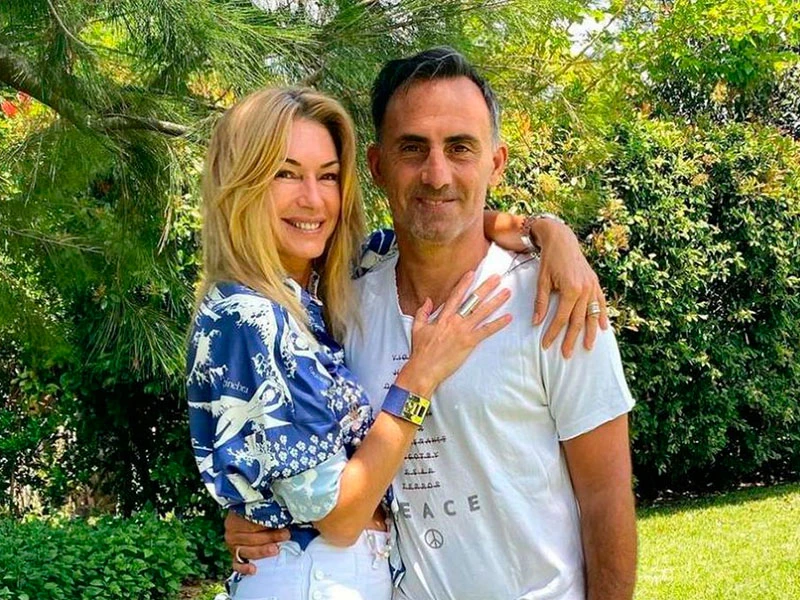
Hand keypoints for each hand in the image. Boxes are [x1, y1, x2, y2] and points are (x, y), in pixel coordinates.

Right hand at [224, 511, 290, 575]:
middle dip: (270, 537)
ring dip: (262, 551)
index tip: (281, 524)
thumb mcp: (259, 513)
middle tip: (285, 535)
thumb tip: (282, 518)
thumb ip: (266, 516)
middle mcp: (231, 534)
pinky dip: (244, 568)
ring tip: (275, 549)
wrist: (246, 523)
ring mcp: (232, 547)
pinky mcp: (235, 558)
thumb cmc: (257, 517)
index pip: (251, 522)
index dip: (267, 524)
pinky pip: (237, 565)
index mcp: (235, 519)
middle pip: (251, 537)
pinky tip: (253, 569)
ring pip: (246, 551)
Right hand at [399, 271, 511, 395]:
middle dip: (486, 288)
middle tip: (497, 278)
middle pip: (473, 301)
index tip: (472, 273)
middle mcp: (454, 321)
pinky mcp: (469, 343)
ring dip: (496, 301)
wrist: (424, 369)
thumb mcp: (417, 328)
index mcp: (442, 317)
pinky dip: (498, 324)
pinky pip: (486, 331)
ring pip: (483, 312)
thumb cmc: (421, 352)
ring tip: (506, 293)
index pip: (455, 296)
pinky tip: (507, 318)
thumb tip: (428, 300)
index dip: (464, 283)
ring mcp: (463, 331)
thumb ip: (422, 312)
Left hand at [530, 219, 608, 357]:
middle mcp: (585, 290)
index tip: (546, 345)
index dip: (553, 333)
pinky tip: (604, 327)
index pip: (561, 318)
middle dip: (571, 339)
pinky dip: (602, 315)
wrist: (562, 239)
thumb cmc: (549, 259)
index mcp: (571, 290)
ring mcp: (592, 286)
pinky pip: (601, 302)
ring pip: (592, 314)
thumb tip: (536, 323)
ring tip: (588, 347)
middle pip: (578, 321)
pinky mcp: (595, 282)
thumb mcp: (542, 281)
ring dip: (590, 332)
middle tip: (566, 355)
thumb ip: (541, 303)